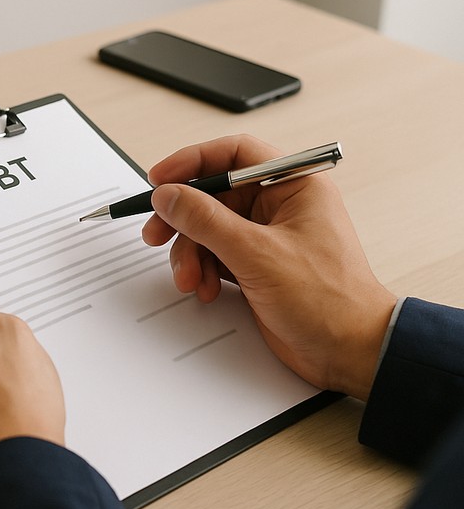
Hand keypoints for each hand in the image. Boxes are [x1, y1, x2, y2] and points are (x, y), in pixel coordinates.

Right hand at [141, 134, 395, 399]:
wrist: (351, 353)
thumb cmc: (330, 301)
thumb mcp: (257, 254)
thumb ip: (206, 220)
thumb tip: (169, 195)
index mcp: (293, 186)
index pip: (234, 154)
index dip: (193, 161)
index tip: (160, 179)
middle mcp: (280, 206)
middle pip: (213, 195)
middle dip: (183, 218)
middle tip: (157, 233)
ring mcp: (267, 237)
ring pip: (208, 228)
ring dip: (191, 252)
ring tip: (191, 278)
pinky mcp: (257, 265)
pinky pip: (215, 254)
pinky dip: (204, 269)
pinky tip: (206, 288)